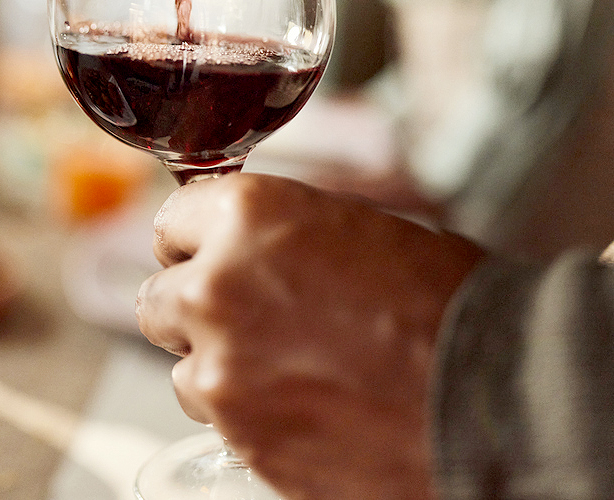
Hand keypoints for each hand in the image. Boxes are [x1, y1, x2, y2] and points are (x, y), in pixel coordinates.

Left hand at [135, 174, 483, 499]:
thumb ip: (278, 232)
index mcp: (247, 218)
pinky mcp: (239, 436)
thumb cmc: (446, 304)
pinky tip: (307, 404)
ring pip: (184, 364)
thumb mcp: (355, 227)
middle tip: (247, 315)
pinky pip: (217, 417)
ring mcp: (221, 370)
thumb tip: (240, 240)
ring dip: (220, 364)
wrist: (495, 397)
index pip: (172, 221)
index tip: (206, 252)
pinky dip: (249, 413)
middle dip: (196, 304)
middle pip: (158, 295)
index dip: (196, 239)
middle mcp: (216, 288)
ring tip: (293, 367)